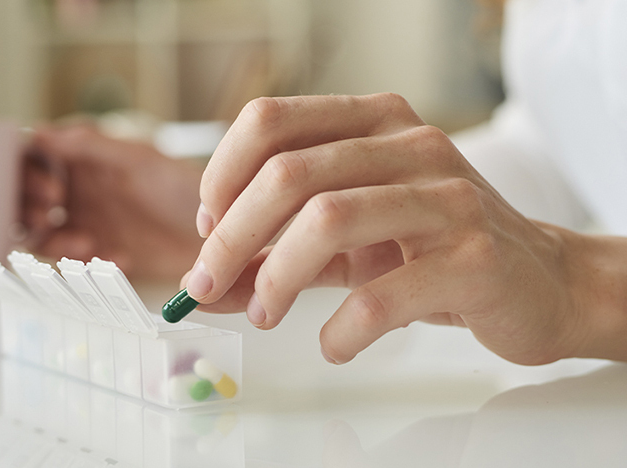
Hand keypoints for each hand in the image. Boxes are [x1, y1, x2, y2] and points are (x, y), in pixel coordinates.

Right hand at [21, 124, 203, 278]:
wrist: (221, 229)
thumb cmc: (184, 185)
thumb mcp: (140, 159)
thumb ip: (92, 146)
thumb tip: (41, 134)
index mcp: (79, 159)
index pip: (29, 159)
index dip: (27, 174)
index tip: (51, 190)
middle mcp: (75, 189)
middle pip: (24, 197)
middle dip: (28, 209)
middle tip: (49, 217)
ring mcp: (84, 221)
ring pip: (42, 234)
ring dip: (55, 241)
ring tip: (87, 244)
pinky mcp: (98, 252)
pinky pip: (73, 261)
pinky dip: (87, 261)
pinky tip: (118, 257)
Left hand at [183, 94, 626, 364]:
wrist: (539, 280)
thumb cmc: (431, 249)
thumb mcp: (348, 241)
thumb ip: (276, 252)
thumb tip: (204, 280)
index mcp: (374, 122)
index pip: (271, 121)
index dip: (222, 174)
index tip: (209, 227)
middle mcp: (410, 145)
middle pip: (289, 174)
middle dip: (231, 238)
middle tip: (209, 283)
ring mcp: (448, 197)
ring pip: (329, 221)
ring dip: (276, 277)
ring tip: (266, 314)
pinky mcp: (475, 257)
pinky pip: (382, 296)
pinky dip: (341, 330)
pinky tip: (333, 345)